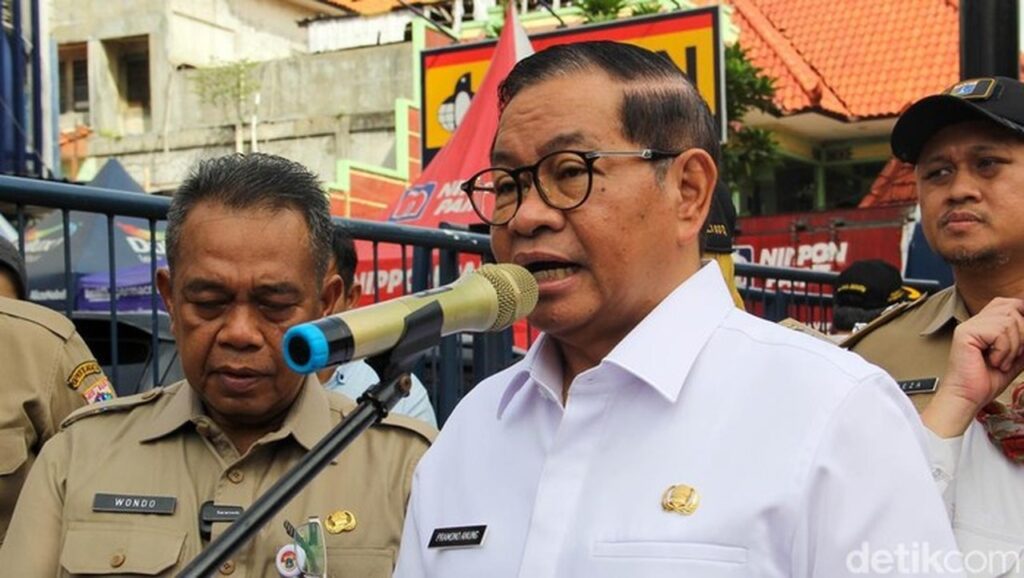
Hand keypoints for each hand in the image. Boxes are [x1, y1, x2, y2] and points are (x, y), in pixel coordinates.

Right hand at [922, 297, 1023, 437]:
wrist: (968, 398)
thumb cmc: (987, 380)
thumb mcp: (1016, 357)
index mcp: (985, 323)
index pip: (1010, 303)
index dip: (1023, 313)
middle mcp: (975, 321)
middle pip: (1012, 308)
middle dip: (1023, 333)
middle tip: (1015, 355)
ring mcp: (969, 326)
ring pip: (1009, 321)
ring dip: (1012, 347)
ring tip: (1001, 362)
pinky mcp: (966, 334)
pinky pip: (999, 332)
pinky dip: (1003, 350)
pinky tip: (993, 362)